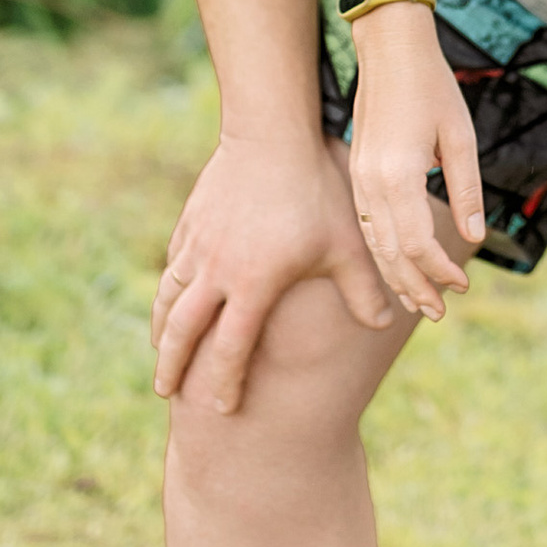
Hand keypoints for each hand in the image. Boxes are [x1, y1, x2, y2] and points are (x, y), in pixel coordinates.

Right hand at [153, 132, 392, 408]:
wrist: (272, 136)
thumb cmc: (316, 191)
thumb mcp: (346, 244)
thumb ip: (364, 289)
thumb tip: (386, 324)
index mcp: (253, 284)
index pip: (230, 349)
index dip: (223, 383)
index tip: (221, 410)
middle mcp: (216, 270)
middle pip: (183, 332)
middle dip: (173, 367)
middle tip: (167, 393)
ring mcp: (198, 245)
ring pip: (168, 298)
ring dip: (161, 330)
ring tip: (160, 352)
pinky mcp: (190, 223)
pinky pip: (172, 265)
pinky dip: (167, 289)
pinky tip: (169, 297)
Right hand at [345, 14, 484, 323]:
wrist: (389, 50)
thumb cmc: (432, 87)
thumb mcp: (460, 137)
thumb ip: (467, 190)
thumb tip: (476, 237)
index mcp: (398, 176)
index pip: (417, 243)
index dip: (439, 271)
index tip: (463, 286)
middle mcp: (371, 184)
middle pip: (391, 253)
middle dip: (416, 287)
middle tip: (440, 313)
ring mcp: (358, 180)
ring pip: (374, 245)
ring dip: (396, 277)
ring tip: (418, 304)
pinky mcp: (357, 174)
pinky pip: (366, 227)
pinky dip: (383, 254)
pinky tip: (398, 267)